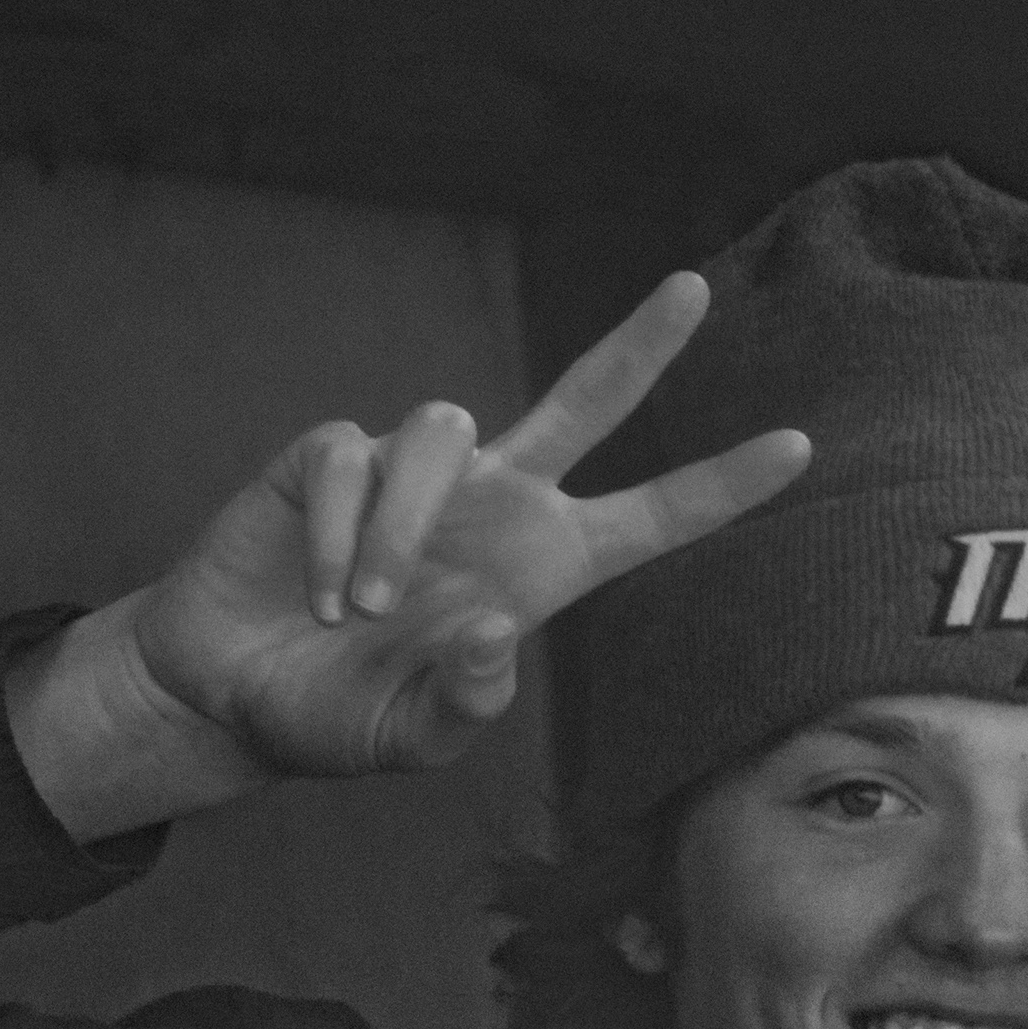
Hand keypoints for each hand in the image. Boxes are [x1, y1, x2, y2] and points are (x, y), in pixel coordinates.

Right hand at [10, 274, 807, 837]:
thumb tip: (500, 631)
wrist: (226, 691)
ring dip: (401, 527)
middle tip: (695, 290)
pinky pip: (351, 460)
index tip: (801, 448)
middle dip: (640, 345)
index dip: (719, 486)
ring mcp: (416, 474)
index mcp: (539, 571)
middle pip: (585, 401)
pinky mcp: (334, 456)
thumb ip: (464, 703)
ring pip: (442, 432)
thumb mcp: (411, 738)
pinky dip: (340, 534)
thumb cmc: (336, 714)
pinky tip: (319, 589)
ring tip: (361, 611)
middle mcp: (493, 504)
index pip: (649, 519)